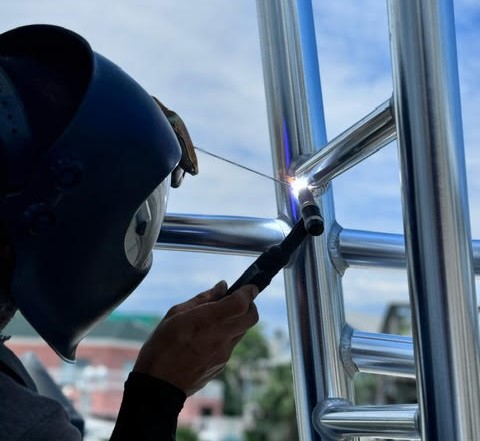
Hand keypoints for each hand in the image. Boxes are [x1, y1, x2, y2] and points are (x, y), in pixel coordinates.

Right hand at [133, 281, 258, 395]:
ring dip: (237, 320)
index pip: (241, 303)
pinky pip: (231, 344)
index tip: (248, 287)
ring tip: (216, 319)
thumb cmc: (161, 346)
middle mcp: (221, 337)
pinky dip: (227, 335)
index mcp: (207, 321)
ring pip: (243, 330)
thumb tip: (222, 287)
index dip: (248, 292)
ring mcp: (224, 353)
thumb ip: (202, 299)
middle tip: (235, 301)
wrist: (158, 386)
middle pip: (252, 317)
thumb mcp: (175, 314)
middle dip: (249, 305)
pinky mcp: (222, 365)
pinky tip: (207, 337)